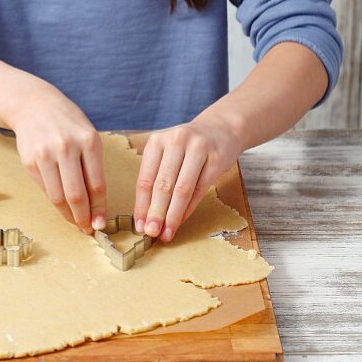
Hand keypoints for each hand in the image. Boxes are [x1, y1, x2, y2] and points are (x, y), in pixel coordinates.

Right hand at [7, 83, 107, 234]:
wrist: (34, 105)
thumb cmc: (68, 124)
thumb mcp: (87, 136)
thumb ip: (93, 166)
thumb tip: (96, 204)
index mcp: (88, 141)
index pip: (97, 184)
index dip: (100, 208)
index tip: (101, 223)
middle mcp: (66, 147)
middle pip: (76, 194)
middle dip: (83, 217)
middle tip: (88, 229)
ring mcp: (45, 154)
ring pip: (58, 196)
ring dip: (68, 215)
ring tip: (76, 222)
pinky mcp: (29, 160)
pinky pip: (44, 189)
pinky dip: (54, 201)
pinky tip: (61, 206)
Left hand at [133, 112, 243, 242]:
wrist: (222, 128)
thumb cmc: (188, 147)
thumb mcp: (168, 154)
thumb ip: (157, 179)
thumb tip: (147, 216)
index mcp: (157, 141)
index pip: (145, 179)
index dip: (141, 205)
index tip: (139, 226)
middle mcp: (176, 141)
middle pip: (162, 185)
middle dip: (156, 213)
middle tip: (151, 233)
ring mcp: (198, 148)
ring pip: (182, 189)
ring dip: (173, 215)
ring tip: (167, 233)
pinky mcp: (216, 158)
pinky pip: (200, 189)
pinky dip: (189, 208)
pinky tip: (181, 221)